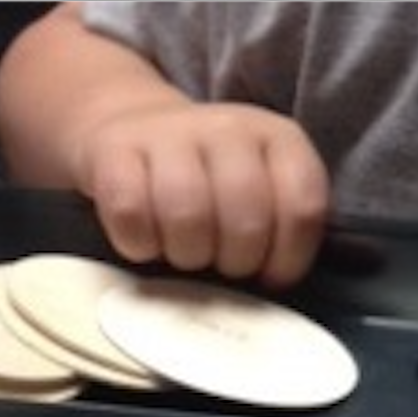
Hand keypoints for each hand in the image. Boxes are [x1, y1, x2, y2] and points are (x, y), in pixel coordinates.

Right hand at [75, 100, 330, 288]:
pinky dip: (138, 243)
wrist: (136, 130)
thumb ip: (279, 231)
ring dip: (187, 254)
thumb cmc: (209, 183)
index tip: (268, 275)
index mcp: (279, 140)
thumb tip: (270, 288)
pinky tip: (147, 239)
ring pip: (188, 215)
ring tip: (184, 251)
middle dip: (235, 261)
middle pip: (246, 220)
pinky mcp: (115, 147)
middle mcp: (230, 127)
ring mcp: (171, 131)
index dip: (287, 259)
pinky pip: (131, 214)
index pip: (302, 209)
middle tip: (220, 261)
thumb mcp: (262, 196)